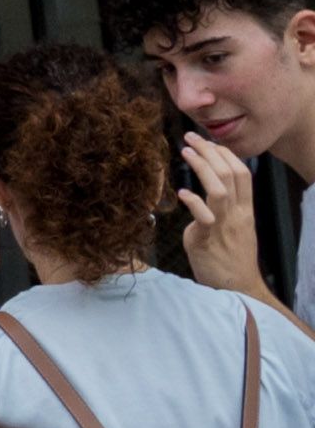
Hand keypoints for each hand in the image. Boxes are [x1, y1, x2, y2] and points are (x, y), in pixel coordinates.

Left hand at [181, 132, 269, 299]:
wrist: (239, 289)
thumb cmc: (231, 258)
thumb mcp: (235, 228)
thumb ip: (225, 210)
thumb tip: (205, 194)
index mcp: (245, 211)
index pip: (243, 174)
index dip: (226, 154)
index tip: (208, 142)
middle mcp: (237, 215)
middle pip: (231, 175)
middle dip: (211, 152)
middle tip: (190, 138)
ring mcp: (224, 227)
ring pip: (220, 190)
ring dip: (202, 168)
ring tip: (185, 153)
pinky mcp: (208, 240)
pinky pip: (205, 218)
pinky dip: (194, 203)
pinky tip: (182, 193)